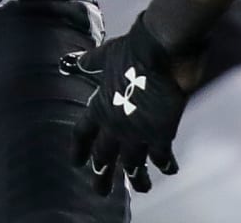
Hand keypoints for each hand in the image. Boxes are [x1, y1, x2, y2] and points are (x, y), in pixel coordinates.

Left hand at [62, 14, 195, 195]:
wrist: (160, 51)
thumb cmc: (132, 49)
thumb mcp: (106, 54)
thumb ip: (90, 63)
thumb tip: (72, 62)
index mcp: (100, 106)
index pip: (82, 134)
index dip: (79, 150)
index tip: (76, 164)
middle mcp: (115, 126)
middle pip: (104, 157)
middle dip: (102, 176)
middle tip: (100, 191)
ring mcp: (138, 133)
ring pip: (133, 165)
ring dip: (136, 179)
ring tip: (141, 188)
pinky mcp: (161, 134)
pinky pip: (162, 158)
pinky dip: (166, 165)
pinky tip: (169, 169)